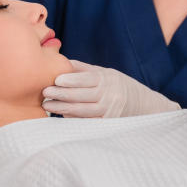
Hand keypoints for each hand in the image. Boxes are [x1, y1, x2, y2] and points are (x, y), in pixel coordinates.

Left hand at [41, 60, 179, 117]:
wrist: (141, 104)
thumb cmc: (116, 85)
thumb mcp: (105, 73)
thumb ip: (84, 69)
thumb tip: (62, 62)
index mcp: (107, 79)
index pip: (87, 79)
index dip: (71, 80)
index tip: (56, 80)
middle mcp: (109, 95)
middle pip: (82, 96)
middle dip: (61, 94)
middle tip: (45, 92)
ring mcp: (108, 111)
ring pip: (82, 111)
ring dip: (62, 109)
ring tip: (47, 105)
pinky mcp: (106, 124)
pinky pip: (86, 122)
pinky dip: (72, 119)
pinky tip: (60, 116)